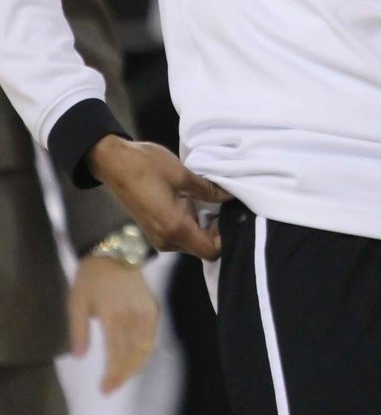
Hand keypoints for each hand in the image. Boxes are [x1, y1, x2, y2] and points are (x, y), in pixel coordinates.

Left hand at [69, 255, 158, 393]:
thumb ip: (79, 331)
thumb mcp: (77, 303)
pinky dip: (146, 351)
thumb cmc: (91, 278)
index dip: (112, 374)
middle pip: (133, 353)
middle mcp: (134, 315)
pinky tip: (137, 359)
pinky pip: (152, 335)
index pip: (117, 353)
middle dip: (123, 375)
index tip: (104, 389)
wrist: (115, 252)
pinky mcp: (153, 307)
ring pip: (146, 347)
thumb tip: (80, 357)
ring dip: (136, 366)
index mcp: (114, 315)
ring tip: (122, 378)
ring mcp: (147, 311)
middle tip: (111, 389)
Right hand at [87, 136, 231, 259]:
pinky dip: (193, 222)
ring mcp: (158, 237)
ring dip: (205, 225)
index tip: (234, 214)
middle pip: (202, 248)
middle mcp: (166, 240)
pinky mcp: (154, 229)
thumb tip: (230, 196)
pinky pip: (181, 233)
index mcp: (175, 229)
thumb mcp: (183, 175)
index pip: (211, 251)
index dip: (226, 237)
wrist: (113, 162)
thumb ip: (208, 190)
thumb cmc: (146, 166)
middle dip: (218, 230)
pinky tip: (199, 202)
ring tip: (215, 200)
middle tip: (228, 205)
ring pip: (192, 241)